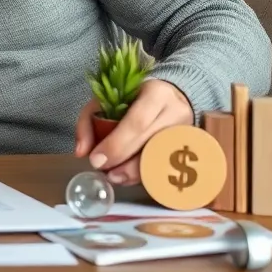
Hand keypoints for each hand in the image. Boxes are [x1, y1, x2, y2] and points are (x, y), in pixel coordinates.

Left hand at [74, 79, 193, 184]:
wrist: (173, 97)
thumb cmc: (134, 98)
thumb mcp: (108, 99)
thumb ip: (90, 122)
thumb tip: (81, 152)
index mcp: (156, 93)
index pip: (136, 122)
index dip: (116, 144)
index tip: (97, 160)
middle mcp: (176, 112)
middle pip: (149, 143)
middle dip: (124, 161)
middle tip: (105, 173)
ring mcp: (187, 132)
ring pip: (161, 159)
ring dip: (136, 173)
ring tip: (116, 177)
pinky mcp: (190, 148)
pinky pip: (168, 166)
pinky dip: (147, 175)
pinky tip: (132, 177)